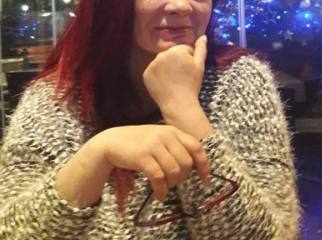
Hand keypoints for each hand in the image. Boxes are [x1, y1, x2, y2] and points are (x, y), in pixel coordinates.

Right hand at [94, 124, 209, 201]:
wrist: (112, 141)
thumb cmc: (138, 142)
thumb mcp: (159, 137)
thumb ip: (175, 145)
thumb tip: (194, 165)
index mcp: (172, 131)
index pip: (195, 147)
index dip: (203, 164)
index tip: (205, 179)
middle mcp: (165, 135)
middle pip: (186, 162)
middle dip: (183, 177)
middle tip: (175, 182)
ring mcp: (153, 145)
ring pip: (174, 170)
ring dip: (172, 184)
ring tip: (166, 188)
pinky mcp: (142, 157)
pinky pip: (158, 177)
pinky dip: (161, 190)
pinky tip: (159, 195)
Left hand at [143, 35, 206, 114]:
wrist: (178, 103)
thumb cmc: (192, 84)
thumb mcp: (200, 65)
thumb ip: (201, 48)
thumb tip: (202, 36)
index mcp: (175, 50)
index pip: (184, 49)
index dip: (190, 59)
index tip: (190, 70)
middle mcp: (161, 54)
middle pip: (172, 54)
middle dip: (178, 61)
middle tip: (183, 76)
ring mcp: (152, 64)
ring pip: (163, 62)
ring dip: (168, 67)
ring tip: (174, 80)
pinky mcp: (146, 74)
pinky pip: (154, 71)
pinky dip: (159, 75)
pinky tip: (165, 83)